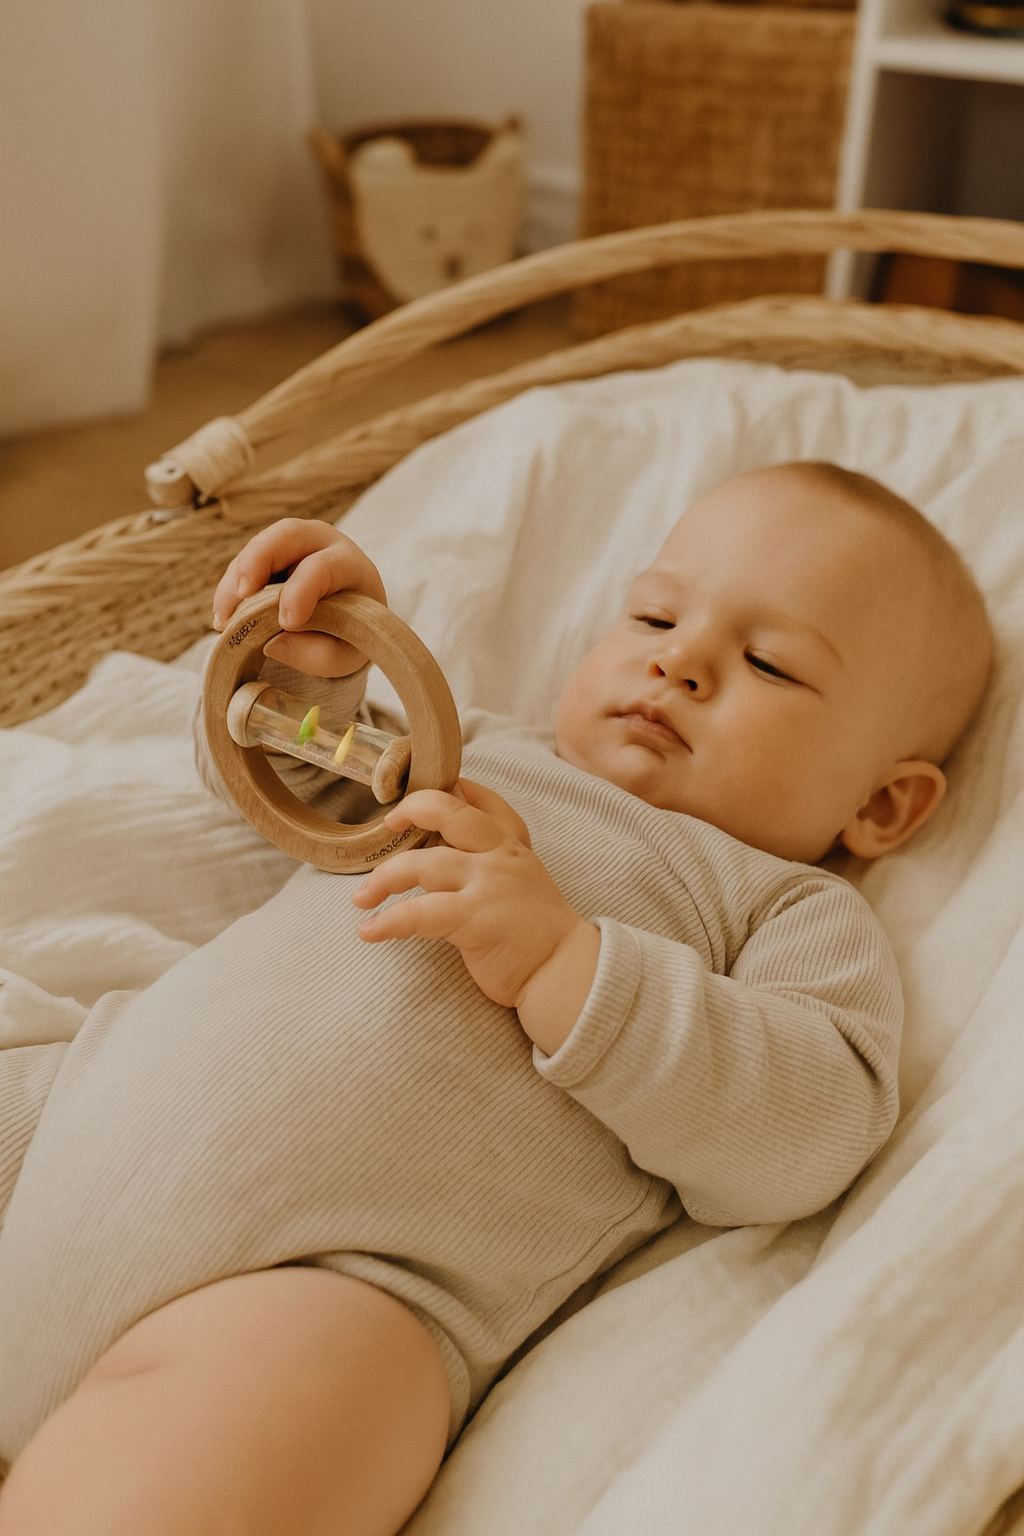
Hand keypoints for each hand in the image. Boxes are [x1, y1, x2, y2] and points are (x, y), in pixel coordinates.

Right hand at [212, 518, 387, 676]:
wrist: (347, 621)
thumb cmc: (349, 635)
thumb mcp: (345, 656)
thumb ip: (317, 654)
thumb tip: (272, 643)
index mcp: (349, 565)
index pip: (324, 567)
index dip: (302, 591)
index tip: (287, 622)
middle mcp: (320, 543)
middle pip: (287, 534)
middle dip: (258, 560)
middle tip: (241, 593)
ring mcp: (290, 545)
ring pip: (257, 548)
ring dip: (235, 581)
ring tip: (224, 620)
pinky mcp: (265, 556)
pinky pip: (241, 565)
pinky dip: (228, 590)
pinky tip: (223, 619)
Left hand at [352, 780, 600, 1053]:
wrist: (563, 971)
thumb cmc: (536, 929)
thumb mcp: (523, 877)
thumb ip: (494, 854)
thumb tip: (455, 831)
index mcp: (512, 844)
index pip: (482, 800)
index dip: (450, 787)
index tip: (418, 789)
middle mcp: (500, 855)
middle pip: (449, 812)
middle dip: (411, 810)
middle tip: (387, 825)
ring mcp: (489, 884)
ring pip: (423, 864)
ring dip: (383, 878)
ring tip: (360, 897)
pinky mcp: (475, 918)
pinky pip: (419, 913)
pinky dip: (388, 921)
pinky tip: (369, 931)